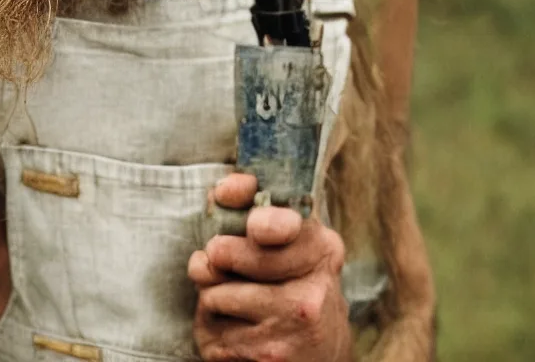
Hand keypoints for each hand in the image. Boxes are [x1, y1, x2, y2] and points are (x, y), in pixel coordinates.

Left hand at [188, 174, 351, 361]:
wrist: (323, 352)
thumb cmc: (294, 280)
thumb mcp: (293, 238)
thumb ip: (257, 204)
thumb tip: (222, 190)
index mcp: (321, 248)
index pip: (274, 224)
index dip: (251, 219)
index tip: (249, 224)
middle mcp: (313, 290)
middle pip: (224, 254)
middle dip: (214, 255)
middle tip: (220, 258)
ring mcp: (291, 327)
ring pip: (212, 293)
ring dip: (211, 294)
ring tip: (234, 299)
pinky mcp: (268, 358)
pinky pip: (211, 332)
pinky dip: (212, 328)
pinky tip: (237, 328)